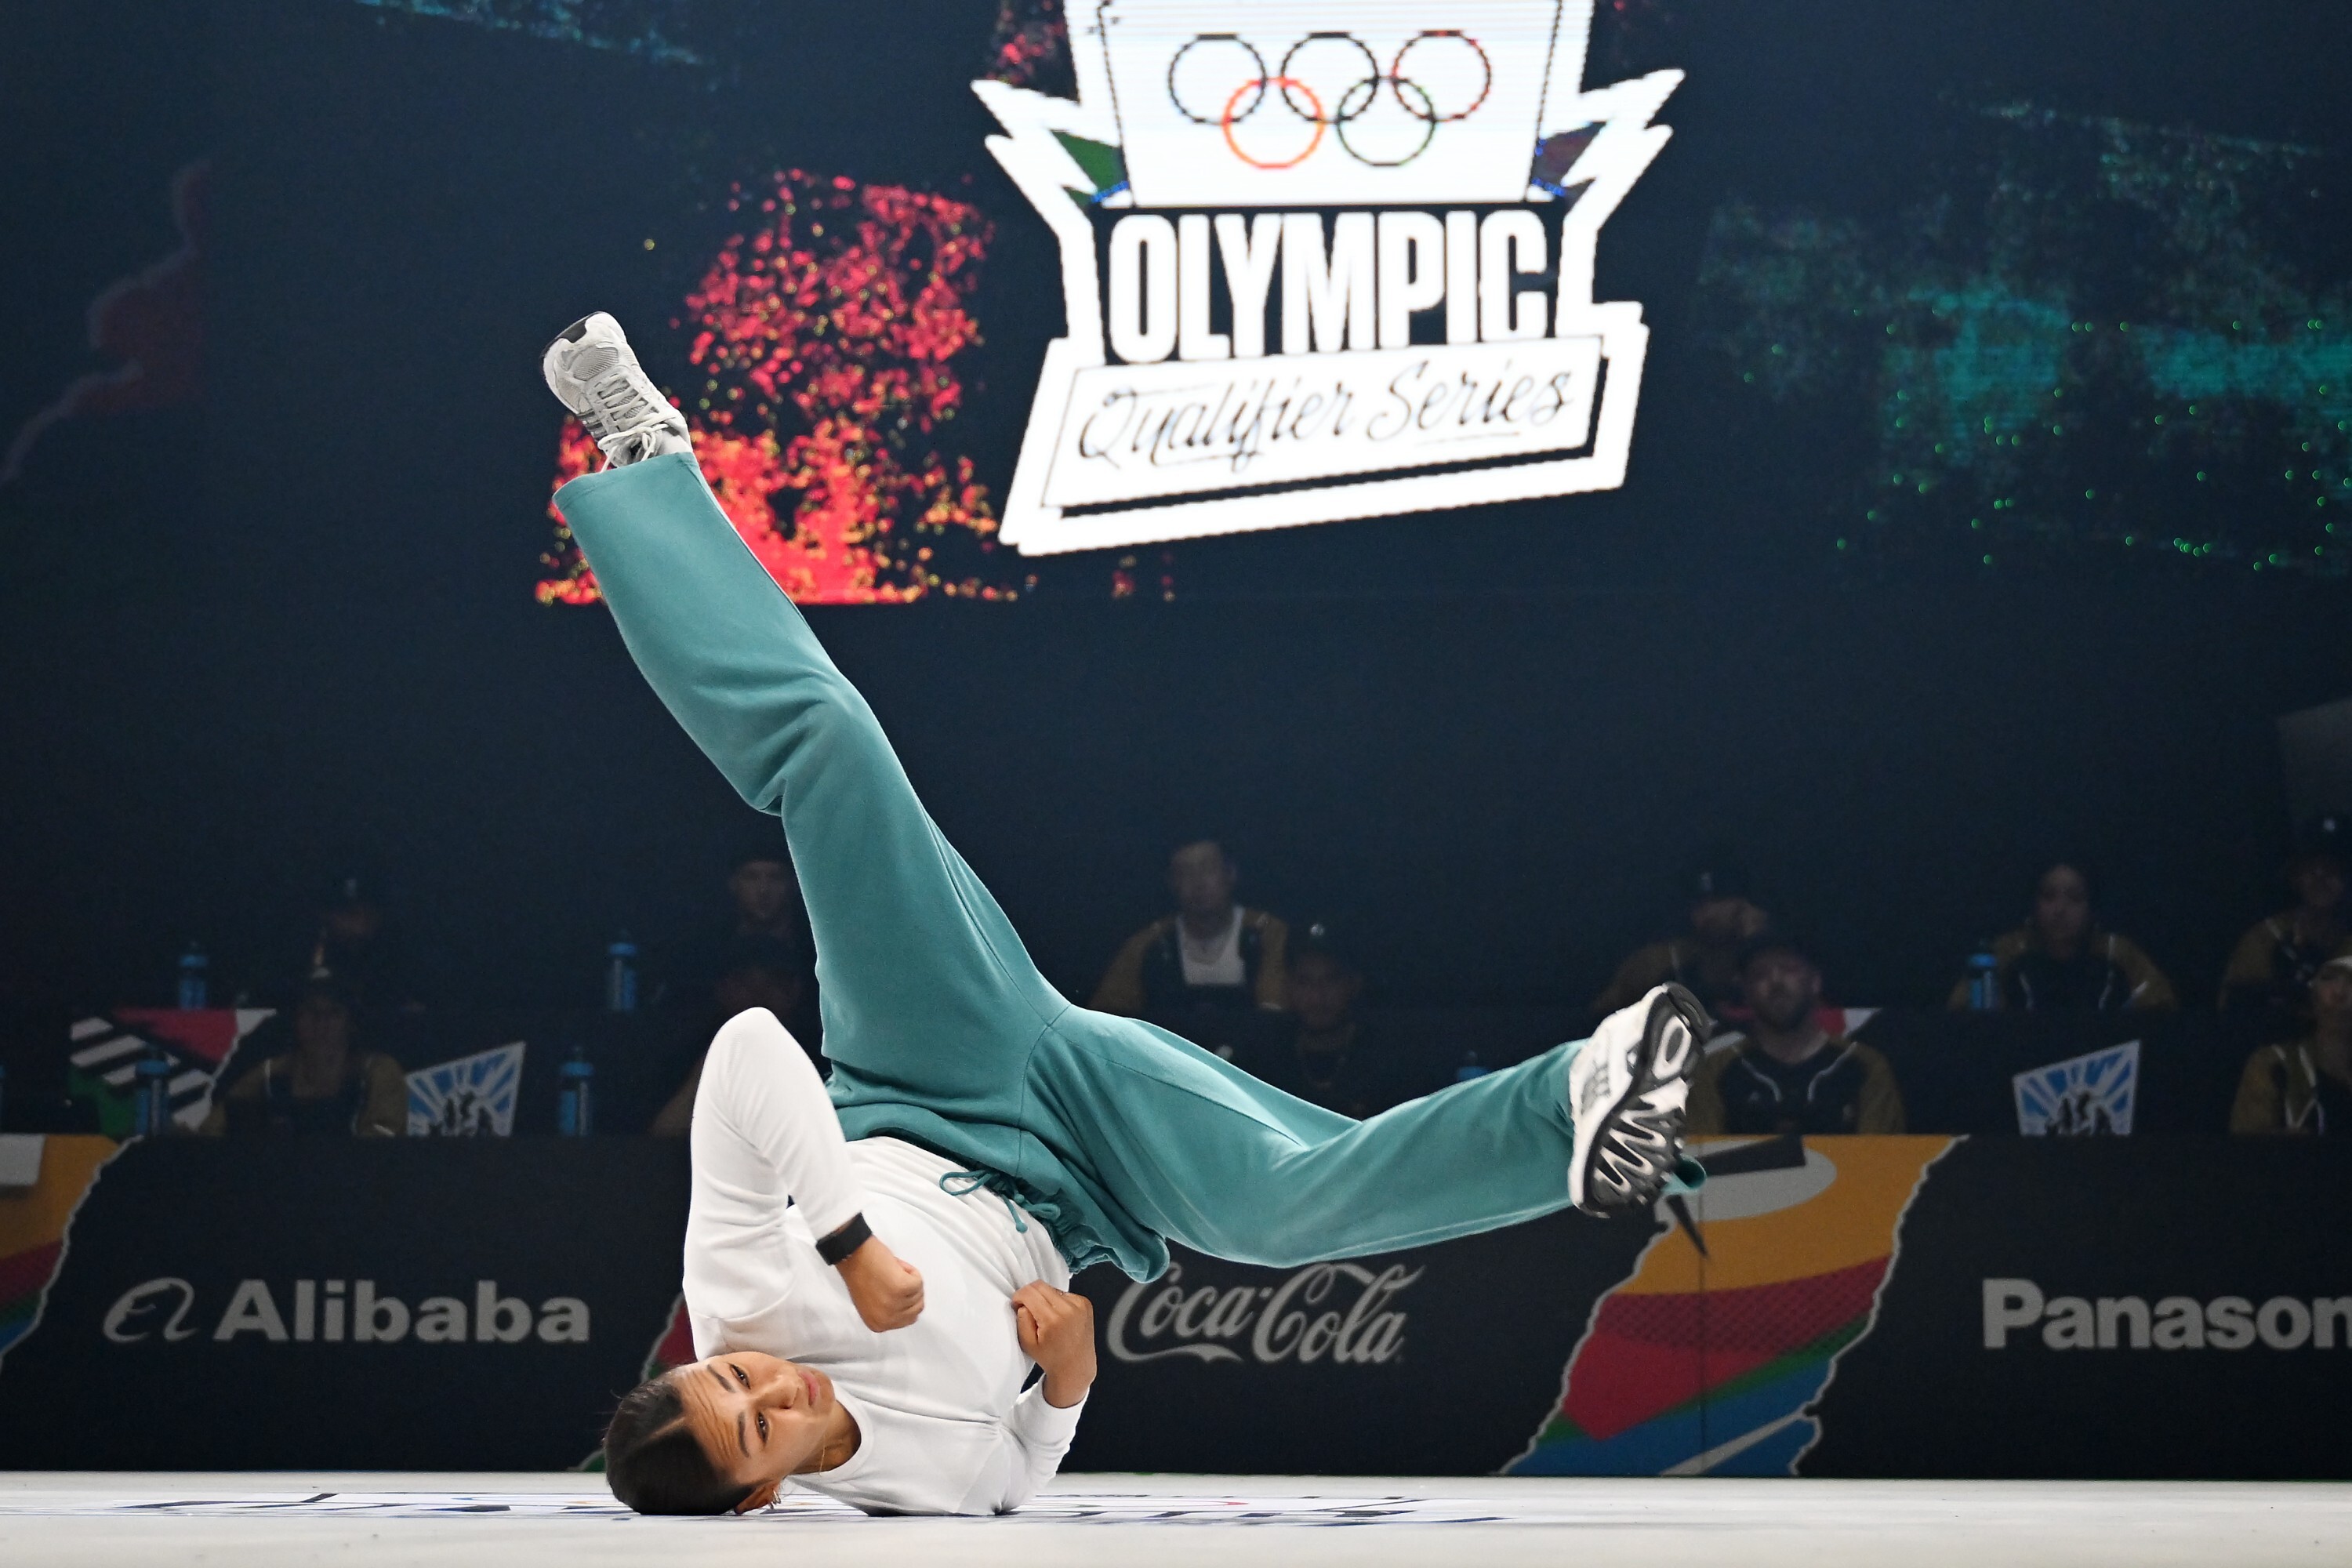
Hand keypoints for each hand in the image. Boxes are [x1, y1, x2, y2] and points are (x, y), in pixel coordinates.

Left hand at [836, 1235, 923, 1331]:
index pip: (907, 1320)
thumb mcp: (872, 1305)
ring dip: (909, 1280)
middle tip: (894, 1279)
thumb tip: (907, 1307)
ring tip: (891, 1273)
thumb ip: (889, 1311)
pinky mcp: (903, 1288)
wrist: (853, 1255)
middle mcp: (887, 1320)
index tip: (893, 1290)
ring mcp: (895, 1305)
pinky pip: (919, 1281)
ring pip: (919, 1294)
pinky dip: (911, 1271)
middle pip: (917, 1309)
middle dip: (911, 1292)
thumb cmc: (860, 1274)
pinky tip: (895, 1268)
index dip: (904, 1301)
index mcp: (878, 1325)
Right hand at [1011, 1282, 1095, 1408]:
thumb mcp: (1028, 1344)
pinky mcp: (1085, 1303)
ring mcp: (1079, 1304)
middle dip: (1030, 1295)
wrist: (1076, 1366)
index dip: (1019, 1296)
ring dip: (1044, 1298)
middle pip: (1040, 1285)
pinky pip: (1064, 1293)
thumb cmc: (1053, 1358)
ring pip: (1052, 1288)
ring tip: (1046, 1317)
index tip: (1017, 1304)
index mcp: (1053, 1319)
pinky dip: (1057, 1301)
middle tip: (1029, 1310)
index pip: (1029, 1292)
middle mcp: (1068, 1309)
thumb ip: (1021, 1320)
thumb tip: (1023, 1304)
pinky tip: (1058, 1317)